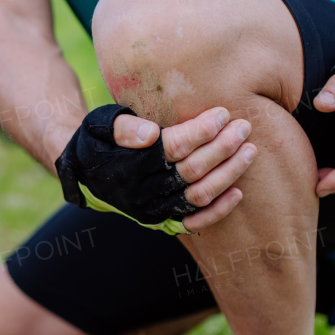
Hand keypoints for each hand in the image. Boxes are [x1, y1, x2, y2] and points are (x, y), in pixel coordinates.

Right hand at [56, 104, 256, 233]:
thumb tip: (150, 134)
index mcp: (128, 164)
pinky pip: (195, 221)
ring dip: (228, 174)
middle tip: (243, 127)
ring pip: (198, 195)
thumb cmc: (97, 141)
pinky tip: (239, 192)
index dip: (199, 132)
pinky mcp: (163, 221)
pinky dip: (218, 210)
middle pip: (190, 170)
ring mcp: (154, 208)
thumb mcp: (99, 125)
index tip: (222, 113)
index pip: (172, 148)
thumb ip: (122, 127)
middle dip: (221, 147)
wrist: (85, 176)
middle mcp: (142, 190)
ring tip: (250, 150)